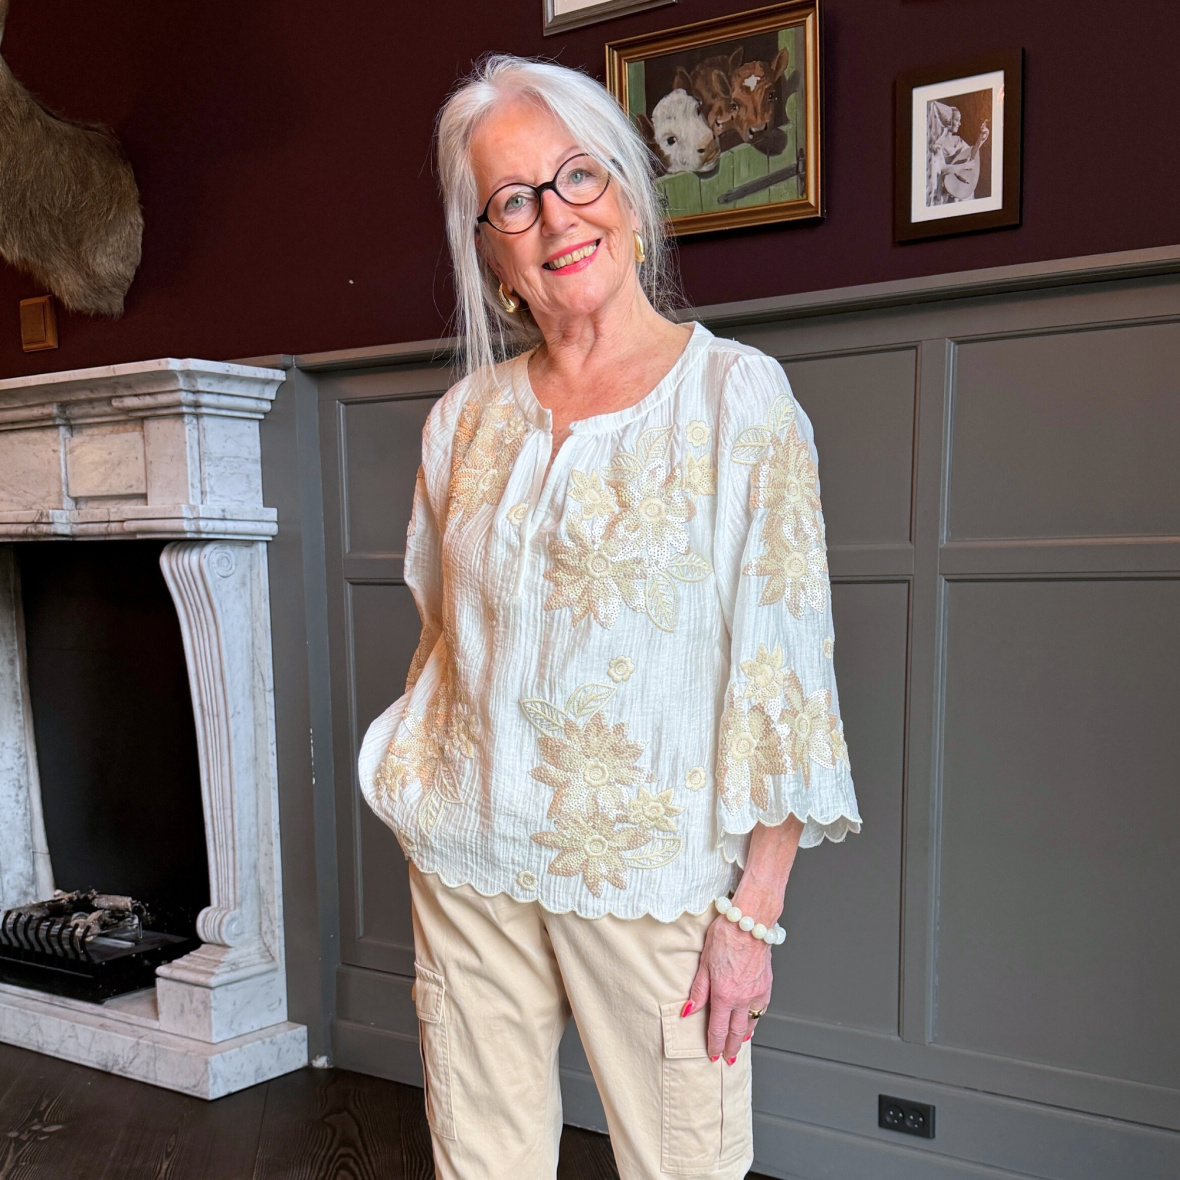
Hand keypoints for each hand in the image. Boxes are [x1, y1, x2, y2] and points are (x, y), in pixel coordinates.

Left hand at [683, 913, 772, 1062]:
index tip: (713, 1055)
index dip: (715, 1045)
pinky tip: (752, 1020)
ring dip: (744, 1036)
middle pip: (737, 1032)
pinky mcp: (767, 985)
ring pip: (752, 1022)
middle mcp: (743, 998)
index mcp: (724, 995)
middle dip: (731, 1048)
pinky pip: (762, 1009)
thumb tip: (688, 1011)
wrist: (749, 922)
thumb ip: (698, 991)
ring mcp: (757, 992)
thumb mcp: (704, 963)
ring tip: (739, 1044)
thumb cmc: (725, 936)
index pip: (718, 1029)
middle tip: (727, 1059)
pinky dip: (756, 1019)